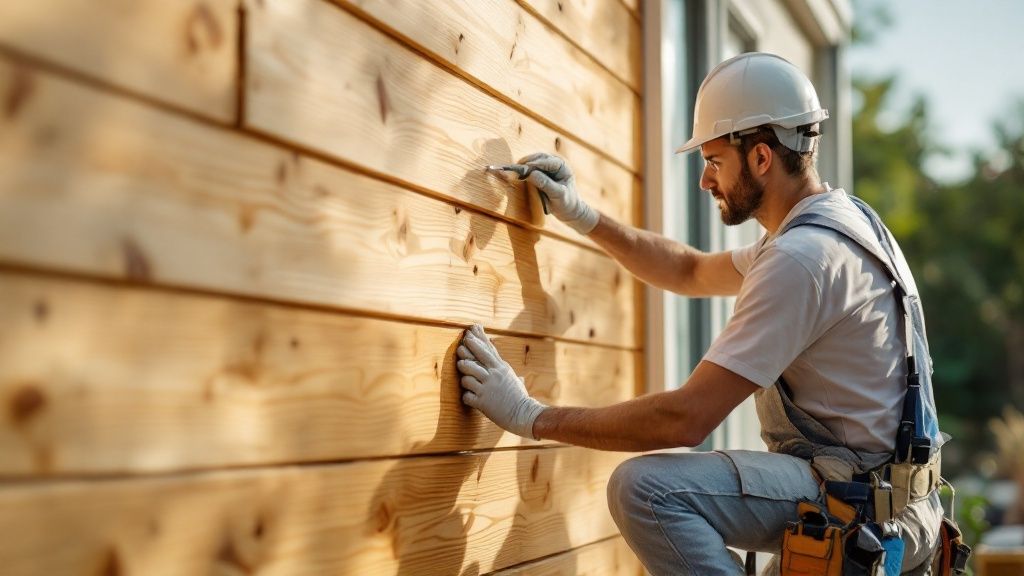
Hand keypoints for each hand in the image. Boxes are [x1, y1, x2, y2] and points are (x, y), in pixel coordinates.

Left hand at [457, 324, 545, 438]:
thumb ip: (506, 369)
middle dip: (465, 352)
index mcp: (501, 368)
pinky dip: (467, 397)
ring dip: (464, 378)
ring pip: (466, 377)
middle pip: (475, 359)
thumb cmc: (519, 397)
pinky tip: (470, 398)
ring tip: (465, 379)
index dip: (477, 340)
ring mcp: (487, 389)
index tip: (469, 332)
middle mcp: (493, 376)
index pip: (487, 350)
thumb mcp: (513, 378)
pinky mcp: (482, 402)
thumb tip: (512, 368)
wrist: (523, 414)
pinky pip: (466, 396)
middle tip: (459, 349)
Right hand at [519, 152, 598, 234]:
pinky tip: (516, 174)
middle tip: (515, 168)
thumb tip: (531, 175)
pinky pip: (531, 168)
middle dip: (527, 162)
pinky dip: (523, 170)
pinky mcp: (541, 173)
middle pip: (539, 157)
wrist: (569, 210)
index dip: (535, 164)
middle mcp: (555, 163)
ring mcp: (548, 167)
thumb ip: (546, 184)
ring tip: (513, 171)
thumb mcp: (558, 195)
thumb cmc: (567, 203)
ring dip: (523, 165)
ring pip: (533, 161)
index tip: (524, 168)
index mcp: (563, 166)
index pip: (548, 161)